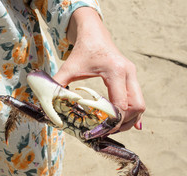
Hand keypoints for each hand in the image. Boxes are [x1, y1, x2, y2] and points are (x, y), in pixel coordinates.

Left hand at [53, 7, 144, 131]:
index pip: (121, 104)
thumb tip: (46, 106)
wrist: (94, 33)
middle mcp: (128, 73)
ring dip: (129, 120)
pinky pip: (139, 100)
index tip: (101, 131)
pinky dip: (134, 113)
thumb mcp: (68, 68)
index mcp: (115, 71)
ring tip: (112, 129)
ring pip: (140, 105)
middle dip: (123, 123)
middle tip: (107, 132)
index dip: (113, 122)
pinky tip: (128, 124)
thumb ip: (58, 86)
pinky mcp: (132, 77)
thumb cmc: (82, 50)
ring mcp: (132, 75)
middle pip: (136, 107)